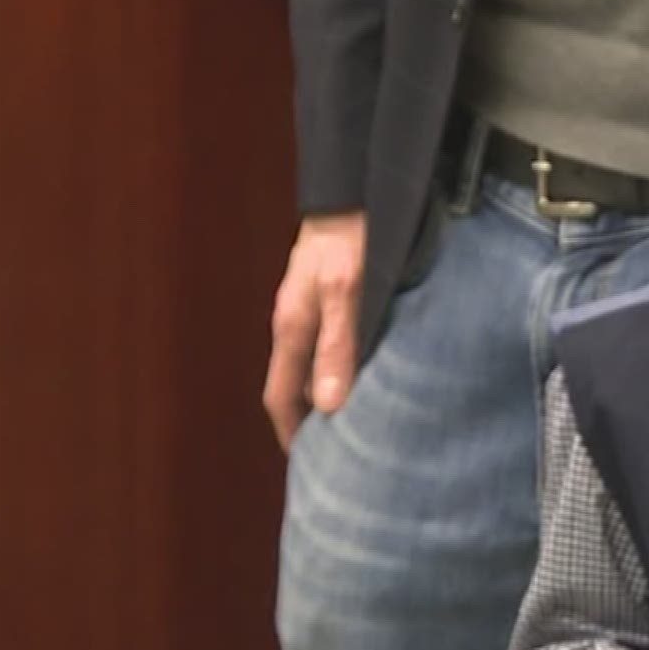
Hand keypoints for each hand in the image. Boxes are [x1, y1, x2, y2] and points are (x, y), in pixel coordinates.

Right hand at [262, 212, 366, 449]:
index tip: (308, 466)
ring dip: (328, 395)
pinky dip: (342, 368)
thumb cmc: (351, 235)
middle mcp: (294, 321)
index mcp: (291, 326)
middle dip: (310, 422)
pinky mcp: (329, 294)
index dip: (292, 433)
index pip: (280, 397)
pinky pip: (329, 345)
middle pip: (295, 385)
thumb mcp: (347, 290)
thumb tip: (331, 405)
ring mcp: (309, 306)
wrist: (356, 183)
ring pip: (313, 366)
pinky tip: (368, 374)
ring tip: (357, 424)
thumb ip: (339, 344)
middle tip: (337, 455)